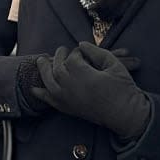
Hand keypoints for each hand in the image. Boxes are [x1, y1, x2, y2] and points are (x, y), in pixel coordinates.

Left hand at [32, 42, 149, 139]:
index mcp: (85, 76)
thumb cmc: (124, 89)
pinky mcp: (70, 109)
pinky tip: (34, 89)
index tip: (82, 50)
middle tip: (61, 50)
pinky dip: (41, 94)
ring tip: (41, 61)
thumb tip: (81, 45)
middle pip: (57, 69)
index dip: (76, 52)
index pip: (73, 59)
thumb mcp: (115, 65)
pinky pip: (50, 101)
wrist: (126, 115)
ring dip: (44, 71)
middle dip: (58, 57)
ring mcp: (69, 100)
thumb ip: (97, 52)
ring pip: (49, 83)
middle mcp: (73, 88)